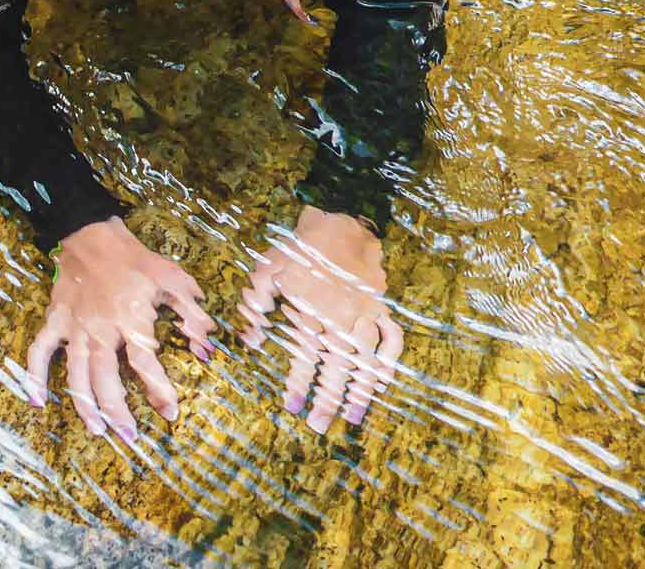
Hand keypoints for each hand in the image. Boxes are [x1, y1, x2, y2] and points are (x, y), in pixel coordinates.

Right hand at [24, 217, 215, 440]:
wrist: (91, 235)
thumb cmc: (134, 260)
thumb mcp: (171, 279)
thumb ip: (191, 312)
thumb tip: (207, 342)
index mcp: (130, 318)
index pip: (145, 362)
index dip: (158, 389)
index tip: (169, 411)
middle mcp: (101, 328)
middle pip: (106, 376)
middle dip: (117, 409)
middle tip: (128, 436)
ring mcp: (74, 326)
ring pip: (75, 371)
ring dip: (84, 402)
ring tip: (96, 429)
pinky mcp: (56, 320)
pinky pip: (40, 350)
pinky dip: (34, 375)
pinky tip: (35, 400)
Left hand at [239, 205, 402, 433]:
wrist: (338, 218)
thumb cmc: (299, 247)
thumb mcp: (267, 269)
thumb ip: (256, 305)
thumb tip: (251, 341)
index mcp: (311, 310)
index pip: (304, 357)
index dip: (297, 384)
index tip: (291, 407)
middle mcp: (340, 316)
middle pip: (334, 367)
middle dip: (326, 399)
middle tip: (320, 427)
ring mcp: (365, 312)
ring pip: (363, 359)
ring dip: (358, 390)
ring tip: (352, 416)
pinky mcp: (381, 304)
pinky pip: (392, 337)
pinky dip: (390, 360)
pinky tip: (385, 381)